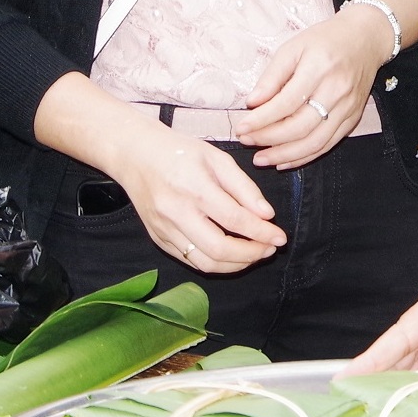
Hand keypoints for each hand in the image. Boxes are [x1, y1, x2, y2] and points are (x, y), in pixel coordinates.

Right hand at [109, 121, 286, 273]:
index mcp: (195, 189)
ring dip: (235, 264)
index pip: (235, 220)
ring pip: (204, 263)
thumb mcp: (218, 158)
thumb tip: (267, 215)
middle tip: (271, 248)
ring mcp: (164, 230)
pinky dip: (215, 263)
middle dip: (251, 254)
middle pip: (219, 249)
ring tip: (256, 253)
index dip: (262, 233)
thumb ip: (244, 187)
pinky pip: (190, 260)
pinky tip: (232, 254)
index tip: (281, 237)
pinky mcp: (158, 239)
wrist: (136, 155)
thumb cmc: (181, 152)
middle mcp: (176, 214)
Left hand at [235, 6, 386, 166]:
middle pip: (301, 126)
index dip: (261, 120)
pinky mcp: (354, 117)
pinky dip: (305, 156)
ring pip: (315, 142)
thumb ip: (272, 76)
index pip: (287, 103)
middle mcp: (337, 90)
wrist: (366, 38)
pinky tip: (285, 160)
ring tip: (261, 158)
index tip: (241, 127)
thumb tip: (252, 103)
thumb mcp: (293, 47)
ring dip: (285, 155)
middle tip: (246, 141)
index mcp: (320, 68)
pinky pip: (328, 144)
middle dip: (269, 139)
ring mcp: (348, 107)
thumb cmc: (326, 40)